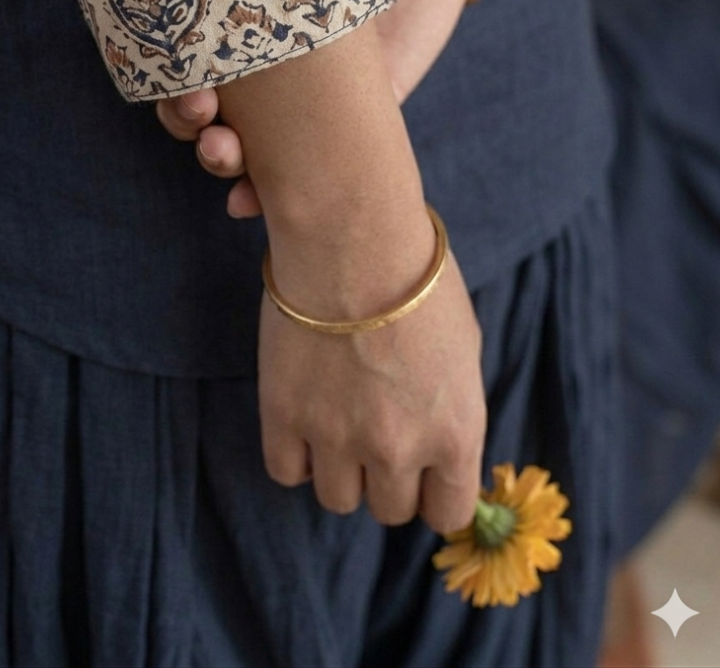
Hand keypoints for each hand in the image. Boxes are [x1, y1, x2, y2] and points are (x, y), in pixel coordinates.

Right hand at [155, 0, 480, 215]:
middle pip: (208, 111)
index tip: (177, 83)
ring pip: (252, 146)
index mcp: (238, 15)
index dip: (168, 81)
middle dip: (192, 126)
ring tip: (226, 162)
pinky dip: (277, 190)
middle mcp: (264, 59)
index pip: (185, 61)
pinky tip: (250, 205)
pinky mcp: (359, 112)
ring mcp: (309, 94)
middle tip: (202, 117)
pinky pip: (315, 162)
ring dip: (225, 164)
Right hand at [259, 237, 484, 530]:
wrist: (354, 236)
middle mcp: (399, 448)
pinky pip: (286, 472)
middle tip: (377, 429)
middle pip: (391, 509)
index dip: (435, 492)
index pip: (450, 513)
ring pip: (339, 500)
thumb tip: (441, 445)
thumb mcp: (463, 347)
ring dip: (341, 469)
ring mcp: (339, 437)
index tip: (424, 472)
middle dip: (387, 476)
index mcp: (456, 432)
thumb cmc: (416, 277)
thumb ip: (452, 409)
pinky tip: (304, 416)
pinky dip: (296, 453)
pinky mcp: (285, 417)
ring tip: (339, 418)